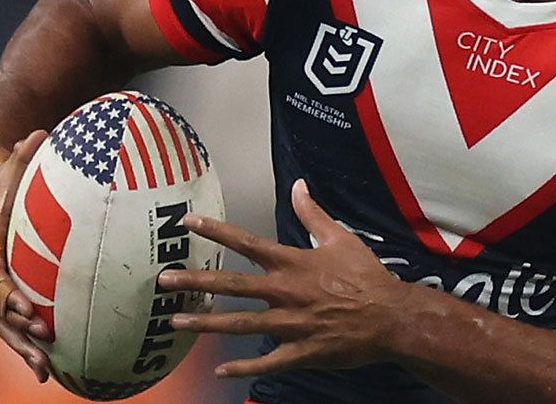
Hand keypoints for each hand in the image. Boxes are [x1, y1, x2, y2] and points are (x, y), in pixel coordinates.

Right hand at [0, 130, 54, 381]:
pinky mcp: (9, 296)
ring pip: (4, 326)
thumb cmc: (2, 180)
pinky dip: (31, 345)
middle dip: (16, 330)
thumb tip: (40, 132)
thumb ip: (22, 156)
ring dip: (23, 348)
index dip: (4, 291)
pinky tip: (55, 366)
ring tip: (46, 368)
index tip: (22, 305)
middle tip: (42, 341)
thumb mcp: (10, 168)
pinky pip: (18, 324)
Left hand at [159, 179, 411, 377]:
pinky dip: (243, 368)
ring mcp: (291, 324)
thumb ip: (313, 213)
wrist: (390, 316)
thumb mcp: (341, 238)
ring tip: (176, 323)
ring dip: (207, 323)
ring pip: (241, 324)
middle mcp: (286, 292)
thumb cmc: (366, 275)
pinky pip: (267, 362)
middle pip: (233, 286)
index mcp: (293, 263)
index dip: (217, 231)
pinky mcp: (301, 351)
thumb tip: (299, 185)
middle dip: (197, 282)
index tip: (190, 223)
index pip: (247, 243)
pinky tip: (220, 370)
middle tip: (164, 281)